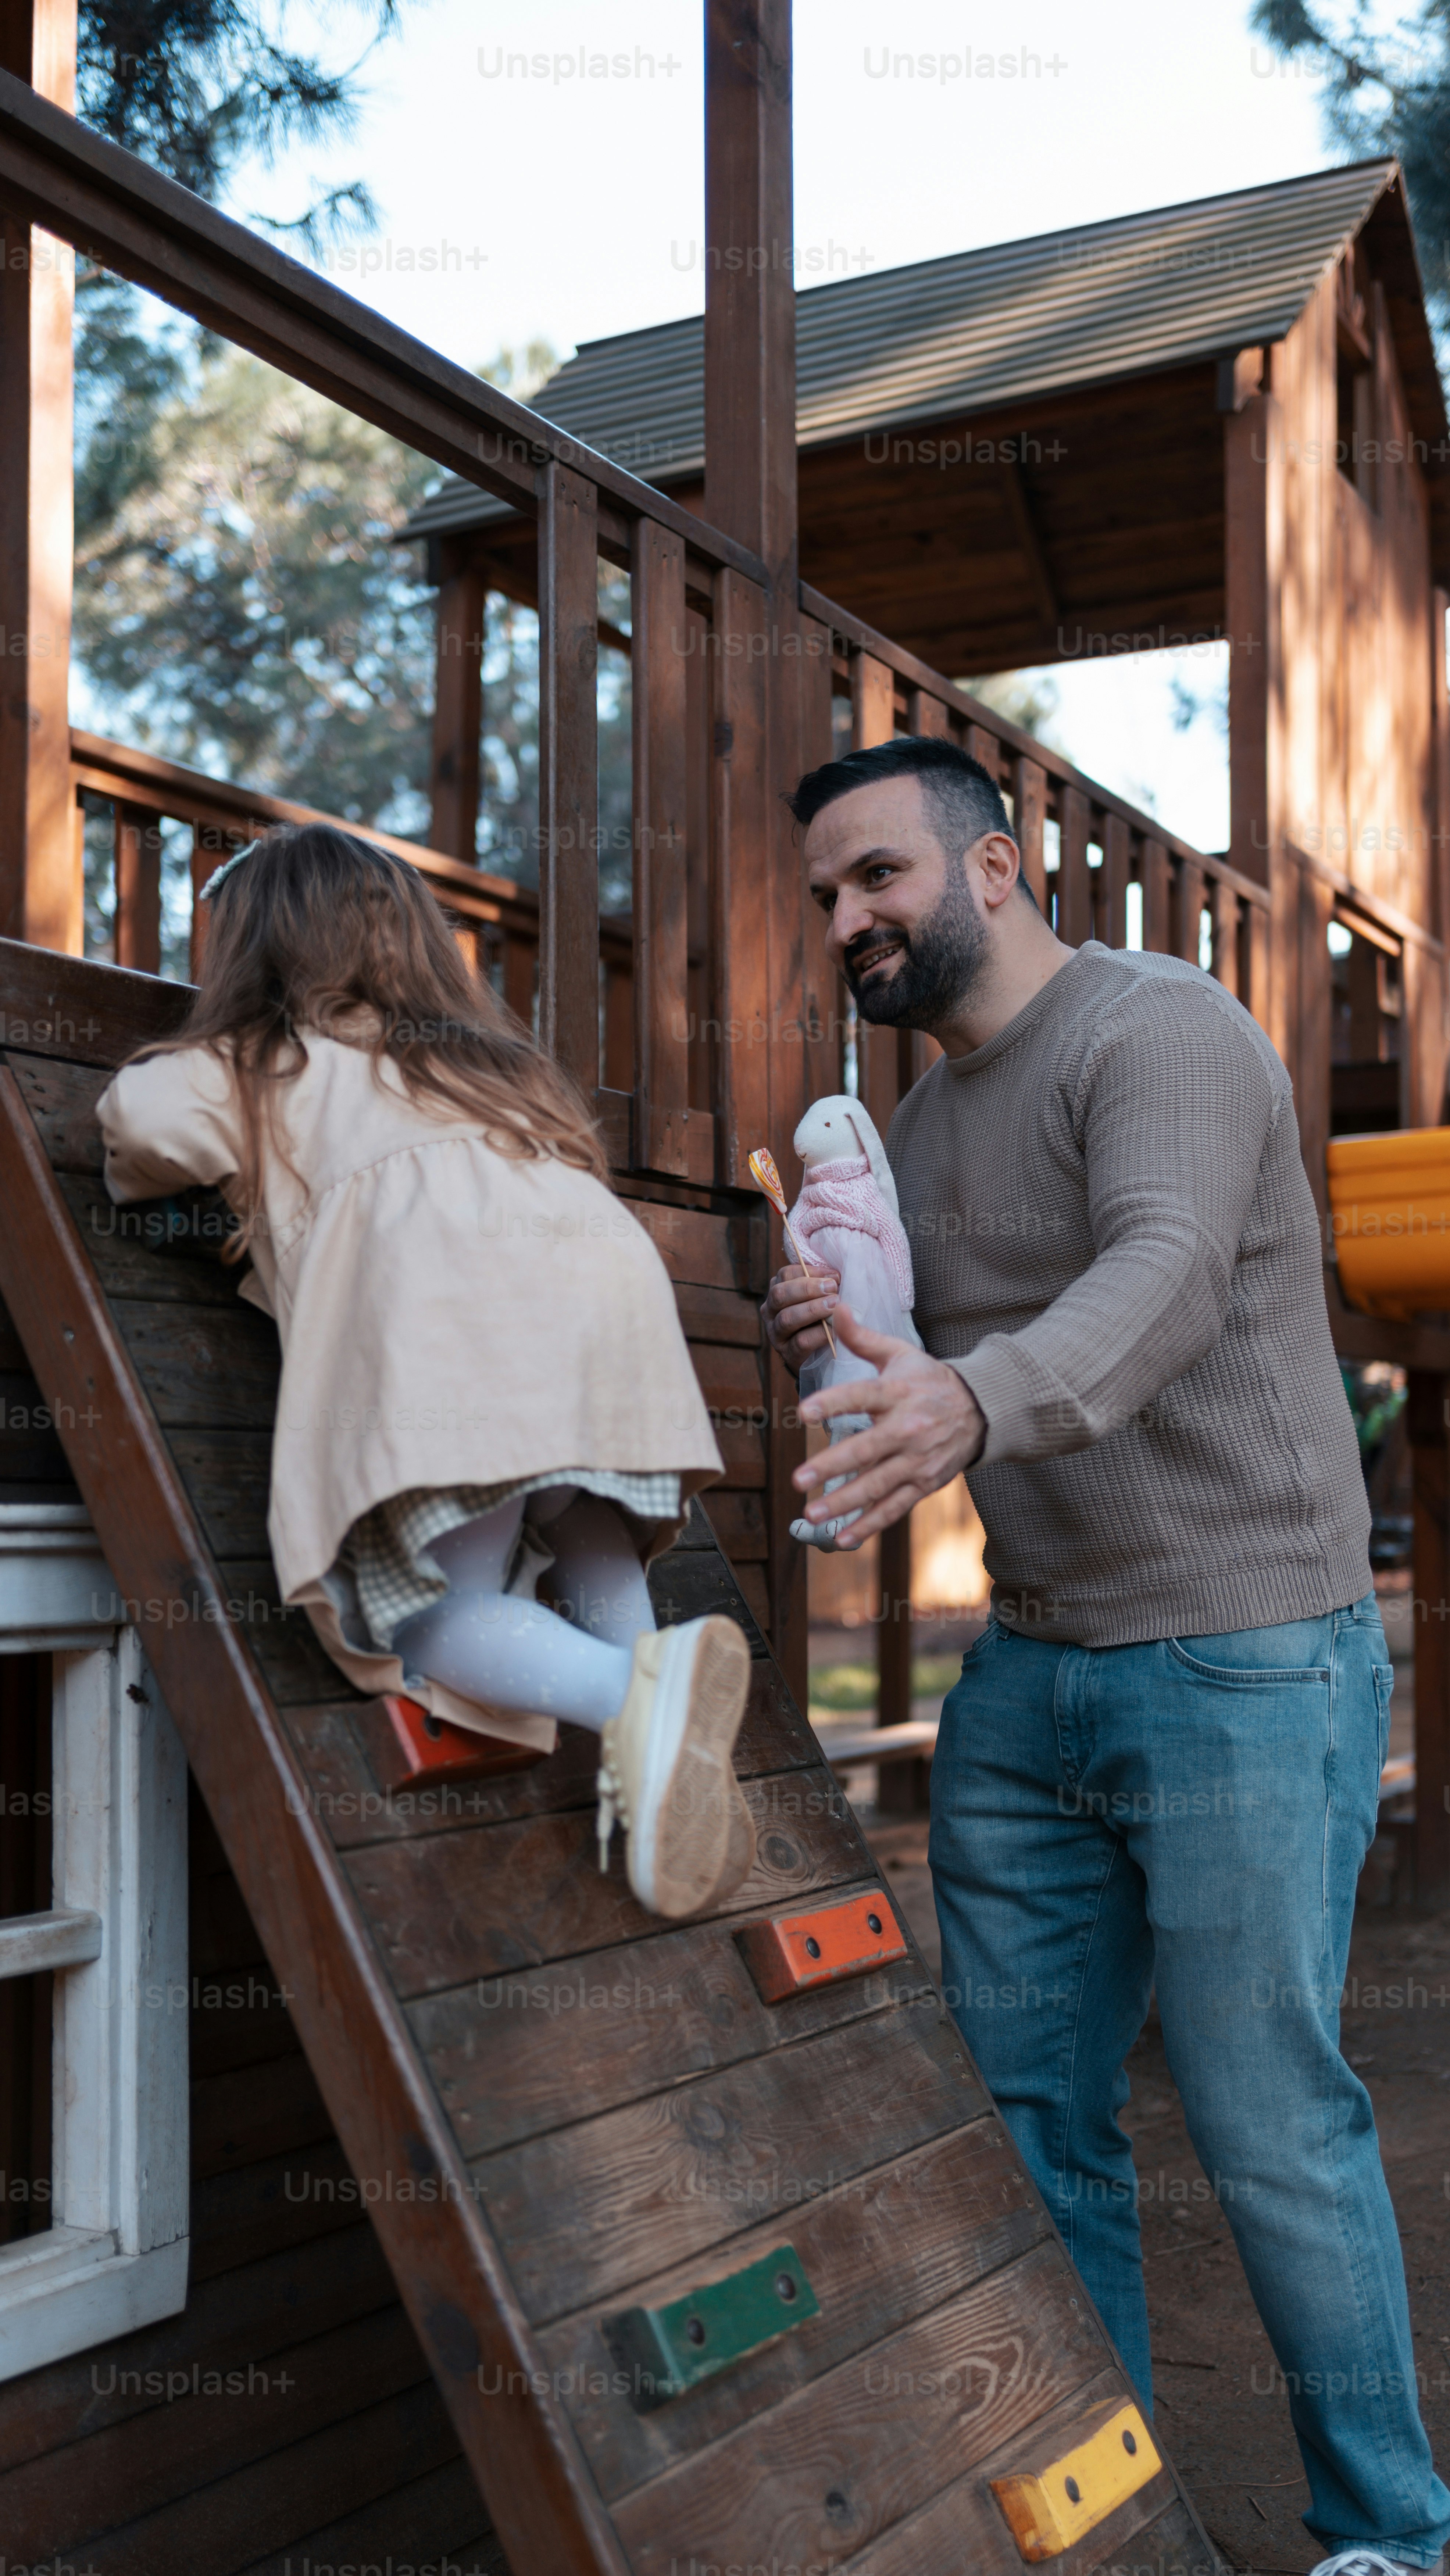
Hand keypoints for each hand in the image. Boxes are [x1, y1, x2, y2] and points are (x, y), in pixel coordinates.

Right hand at [761, 1259, 840, 1376]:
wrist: (817, 1354)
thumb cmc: (820, 1317)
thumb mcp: (819, 1297)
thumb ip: (824, 1284)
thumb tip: (837, 1275)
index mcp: (778, 1290)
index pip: (785, 1274)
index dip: (810, 1272)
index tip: (834, 1276)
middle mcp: (770, 1311)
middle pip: (780, 1294)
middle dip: (808, 1289)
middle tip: (832, 1288)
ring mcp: (776, 1333)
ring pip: (787, 1318)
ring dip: (812, 1309)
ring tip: (833, 1305)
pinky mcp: (787, 1354)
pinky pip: (800, 1342)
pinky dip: (819, 1333)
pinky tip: (834, 1329)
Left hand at [793, 1303, 984, 1546]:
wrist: (982, 1410)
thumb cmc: (930, 1380)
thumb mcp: (900, 1354)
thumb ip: (863, 1338)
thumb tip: (834, 1307)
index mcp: (898, 1392)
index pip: (861, 1396)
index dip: (833, 1403)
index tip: (803, 1412)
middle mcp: (908, 1427)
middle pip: (865, 1449)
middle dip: (831, 1466)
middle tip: (799, 1479)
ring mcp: (917, 1459)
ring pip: (877, 1484)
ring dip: (844, 1502)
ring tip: (812, 1514)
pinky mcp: (924, 1482)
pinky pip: (894, 1507)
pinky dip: (869, 1524)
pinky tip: (842, 1537)